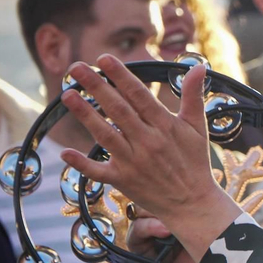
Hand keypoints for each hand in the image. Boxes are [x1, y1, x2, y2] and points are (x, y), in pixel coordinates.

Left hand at [59, 56, 240, 261]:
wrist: (193, 204)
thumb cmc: (195, 162)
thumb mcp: (198, 127)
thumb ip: (193, 96)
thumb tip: (198, 66)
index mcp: (165, 126)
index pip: (139, 96)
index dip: (121, 76)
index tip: (104, 58)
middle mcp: (148, 142)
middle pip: (118, 110)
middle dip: (97, 87)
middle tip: (76, 67)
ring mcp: (133, 163)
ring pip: (105, 135)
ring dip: (85, 115)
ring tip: (67, 95)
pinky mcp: (123, 181)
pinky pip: (98, 172)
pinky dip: (81, 164)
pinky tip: (64, 152)